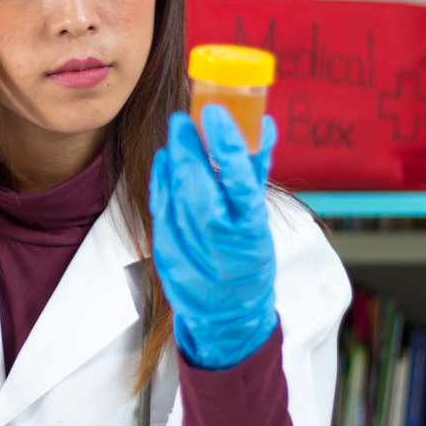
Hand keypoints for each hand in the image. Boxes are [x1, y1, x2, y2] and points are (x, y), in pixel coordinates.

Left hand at [149, 104, 278, 369]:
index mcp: (251, 228)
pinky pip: (161, 211)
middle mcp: (222, 241)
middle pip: (199, 186)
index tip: (214, 113)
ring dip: (174, 162)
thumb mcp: (259, 217)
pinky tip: (164, 161)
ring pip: (177, 197)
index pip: (238, 179)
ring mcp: (192, 251)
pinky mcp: (167, 255)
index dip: (225, 144)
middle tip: (184, 119)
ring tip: (177, 134)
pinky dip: (161, 183)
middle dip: (189, 149)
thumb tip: (264, 125)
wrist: (229, 312)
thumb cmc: (249, 258)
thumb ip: (256, 172)